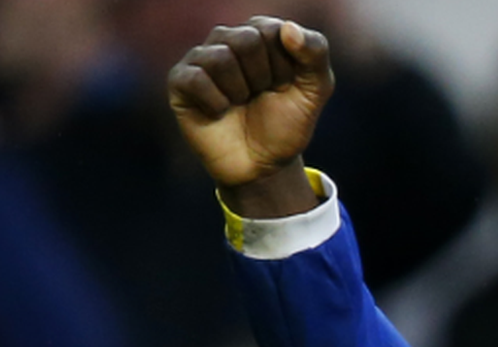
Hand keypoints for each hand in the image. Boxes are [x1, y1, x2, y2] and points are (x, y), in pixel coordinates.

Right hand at [168, 17, 332, 212]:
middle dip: (262, 78)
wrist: (263, 167)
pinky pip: (196, 78)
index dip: (284, 66)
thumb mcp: (316, 89)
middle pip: (246, 40)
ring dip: (240, 92)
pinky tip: (220, 111)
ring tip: (240, 104)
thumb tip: (288, 28)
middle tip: (259, 95)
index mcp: (260, 33)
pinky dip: (215, 102)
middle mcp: (227, 39)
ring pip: (221, 58)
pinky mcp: (180, 81)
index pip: (273, 30)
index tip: (284, 86)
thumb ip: (315, 52)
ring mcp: (201, 58)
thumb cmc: (287, 124)